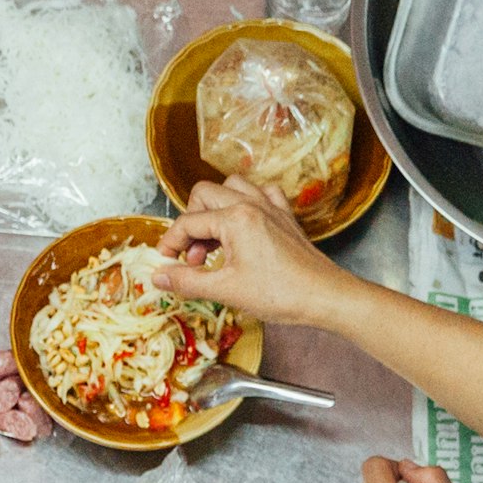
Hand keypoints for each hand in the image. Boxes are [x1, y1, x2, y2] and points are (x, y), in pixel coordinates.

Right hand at [152, 176, 361, 333]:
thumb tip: (159, 276)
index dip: (170, 243)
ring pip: (231, 186)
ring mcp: (270, 206)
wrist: (323, 296)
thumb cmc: (280, 294)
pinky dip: (247, 202)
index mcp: (235, 219)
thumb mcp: (226, 290)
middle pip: (204, 194)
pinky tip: (243, 225)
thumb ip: (188, 281)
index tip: (165, 263)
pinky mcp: (284, 216)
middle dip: (190, 222)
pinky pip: (261, 193)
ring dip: (215, 208)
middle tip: (191, 255)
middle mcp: (251, 204)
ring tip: (214, 240)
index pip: (188, 223)